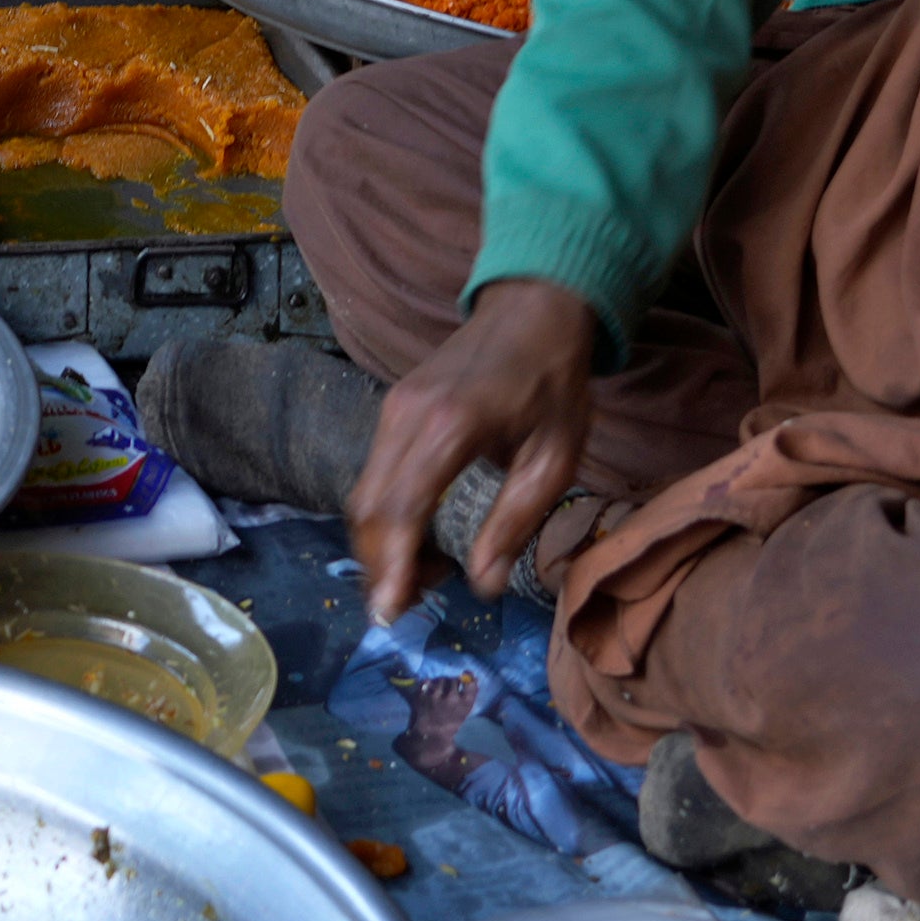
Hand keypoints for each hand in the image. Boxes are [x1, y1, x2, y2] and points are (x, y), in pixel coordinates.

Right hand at [350, 277, 603, 619]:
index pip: (401, 509)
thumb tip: (483, 585)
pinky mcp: (392, 407)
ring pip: (363, 492)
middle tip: (410, 606)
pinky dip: (386, 515)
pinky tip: (419, 536)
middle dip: (380, 565)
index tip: (392, 612)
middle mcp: (407, 416)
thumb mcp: (555, 458)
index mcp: (451, 428)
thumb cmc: (555, 383)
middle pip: (368, 507)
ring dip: (382, 543)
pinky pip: (373, 473)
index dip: (391, 566)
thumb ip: (515, 521)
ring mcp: (393, 407)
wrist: (535, 308)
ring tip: (424, 575)